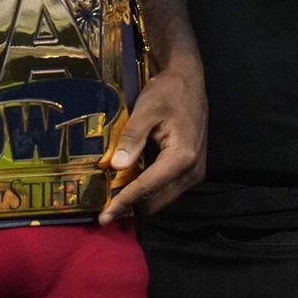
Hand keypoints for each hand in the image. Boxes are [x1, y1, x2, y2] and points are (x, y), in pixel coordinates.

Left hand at [99, 51, 205, 223]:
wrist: (189, 79)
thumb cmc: (168, 91)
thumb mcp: (146, 110)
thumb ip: (132, 139)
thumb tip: (115, 167)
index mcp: (182, 158)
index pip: (147, 188)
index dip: (123, 202)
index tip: (103, 217)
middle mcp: (192, 171)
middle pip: (157, 202)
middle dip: (131, 205)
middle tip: (104, 203)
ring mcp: (194, 172)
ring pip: (162, 199)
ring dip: (140, 199)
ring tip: (115, 192)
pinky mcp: (192, 169)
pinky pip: (167, 189)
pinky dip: (149, 190)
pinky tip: (130, 182)